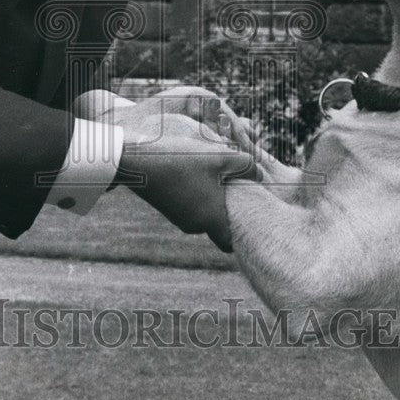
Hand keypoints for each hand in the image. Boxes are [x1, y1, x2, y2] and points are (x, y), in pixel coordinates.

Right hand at [112, 108, 260, 251]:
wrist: (138, 160)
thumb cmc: (183, 160)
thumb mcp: (220, 157)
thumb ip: (246, 166)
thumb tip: (261, 174)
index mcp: (210, 219)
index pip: (231, 243)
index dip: (242, 233)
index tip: (249, 216)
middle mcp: (195, 225)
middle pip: (218, 225)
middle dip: (227, 208)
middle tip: (234, 187)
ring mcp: (179, 217)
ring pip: (203, 213)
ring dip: (210, 197)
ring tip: (214, 173)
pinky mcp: (168, 206)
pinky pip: (189, 205)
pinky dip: (196, 193)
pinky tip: (195, 171)